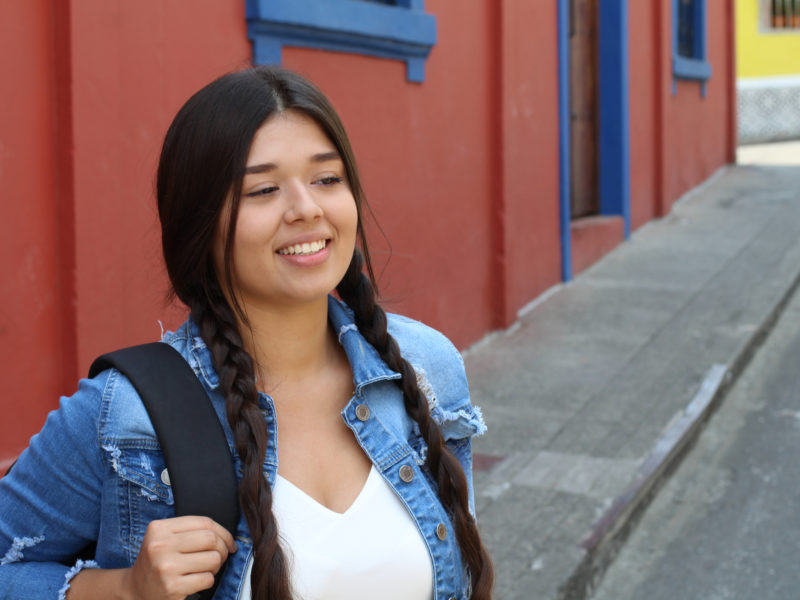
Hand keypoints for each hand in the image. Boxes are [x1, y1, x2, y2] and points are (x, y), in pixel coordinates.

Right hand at [123, 515, 237, 599]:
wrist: (135, 589)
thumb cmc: (158, 561)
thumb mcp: (165, 538)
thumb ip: (190, 530)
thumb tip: (228, 537)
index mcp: (159, 528)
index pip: (204, 523)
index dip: (223, 532)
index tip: (229, 542)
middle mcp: (161, 545)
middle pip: (211, 539)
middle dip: (223, 548)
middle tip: (221, 556)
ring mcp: (166, 567)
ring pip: (213, 559)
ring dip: (216, 566)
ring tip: (205, 568)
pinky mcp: (172, 587)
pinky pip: (207, 579)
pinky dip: (208, 580)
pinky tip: (196, 581)